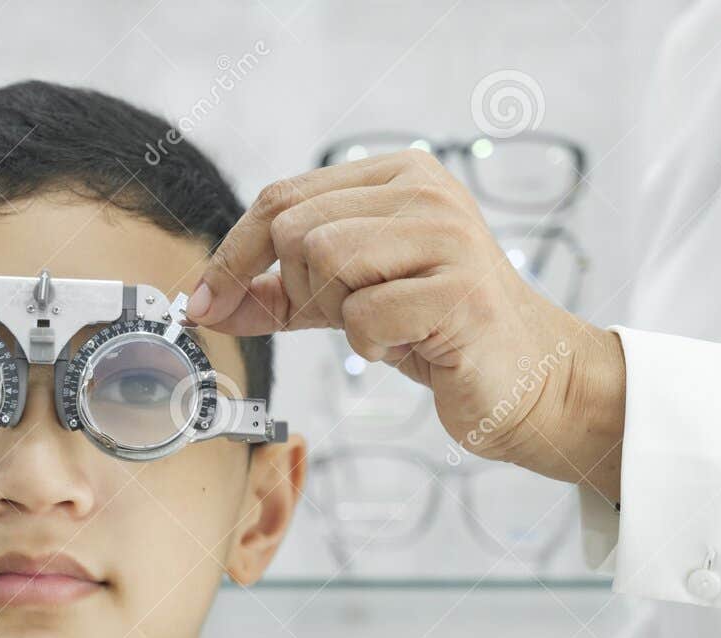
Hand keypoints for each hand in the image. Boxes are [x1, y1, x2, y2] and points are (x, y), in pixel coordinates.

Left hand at [185, 149, 626, 503]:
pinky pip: (362, 318)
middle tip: (346, 313)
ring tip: (385, 324)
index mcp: (397, 175)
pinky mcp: (459, 293)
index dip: (232, 254)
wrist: (522, 377)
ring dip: (338, 313)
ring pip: (324, 261)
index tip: (202, 301)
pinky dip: (371, 345)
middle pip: (295, 230)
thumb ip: (273, 295)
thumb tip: (198, 304)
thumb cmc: (431, 331)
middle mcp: (425, 191)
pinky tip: (411, 344)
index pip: (281, 197)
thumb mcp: (342, 301)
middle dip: (298, 288)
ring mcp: (447, 238)